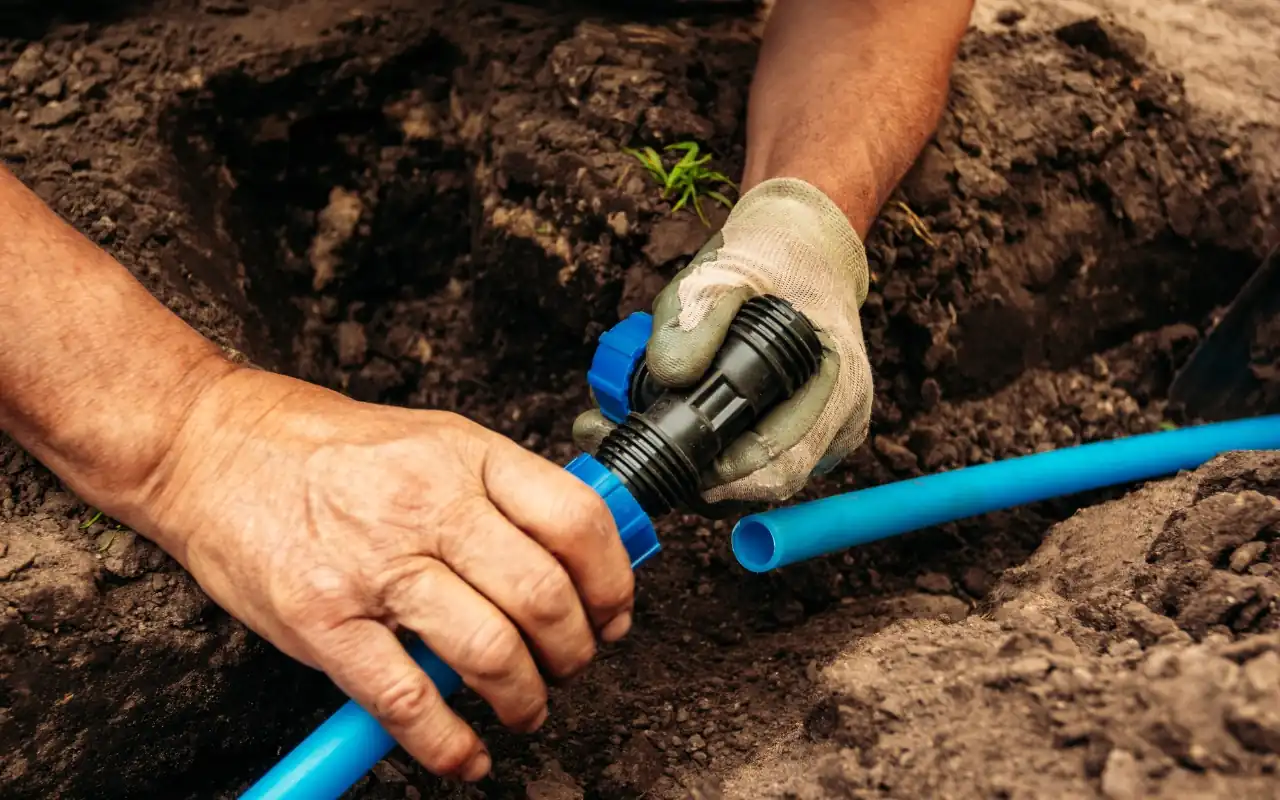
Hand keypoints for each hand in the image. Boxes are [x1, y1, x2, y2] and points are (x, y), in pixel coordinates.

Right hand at [132, 369, 634, 780]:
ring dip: (525, 699)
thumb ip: (500, 491)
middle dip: (575, 651)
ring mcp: (375, 565)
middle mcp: (428, 505)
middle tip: (571, 665)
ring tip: (526, 708)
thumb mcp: (432, 439)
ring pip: (490, 652)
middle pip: (544, 596)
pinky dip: (449, 744)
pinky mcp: (323, 620)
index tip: (614, 613)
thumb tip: (574, 551)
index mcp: (466, 456)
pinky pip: (408, 700)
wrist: (211, 446)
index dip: (612, 580)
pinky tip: (465, 753)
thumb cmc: (326, 447)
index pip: (576, 521)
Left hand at [575, 177, 872, 502]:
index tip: (662, 461)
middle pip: (763, 482)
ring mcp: (826, 430)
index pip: (781, 462)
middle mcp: (841, 416)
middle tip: (623, 444)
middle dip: (694, 477)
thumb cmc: (770, 254)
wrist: (804, 246)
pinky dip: (711, 453)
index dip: (720, 476)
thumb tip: (670, 375)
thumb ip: (694, 316)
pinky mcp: (803, 434)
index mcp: (836, 379)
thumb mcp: (724, 269)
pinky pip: (755, 461)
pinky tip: (665, 426)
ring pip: (755, 478)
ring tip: (627, 430)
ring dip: (696, 468)